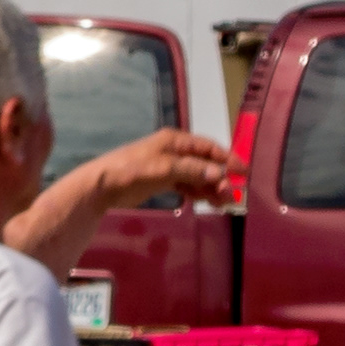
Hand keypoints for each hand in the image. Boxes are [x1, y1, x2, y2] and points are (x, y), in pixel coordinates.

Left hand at [84, 128, 232, 214]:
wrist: (101, 186)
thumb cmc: (131, 171)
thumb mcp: (162, 169)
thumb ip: (191, 170)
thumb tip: (219, 174)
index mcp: (174, 141)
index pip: (208, 148)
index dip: (227, 159)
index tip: (243, 173)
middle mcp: (174, 151)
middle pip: (205, 163)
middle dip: (219, 178)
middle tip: (230, 196)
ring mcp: (169, 166)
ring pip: (198, 176)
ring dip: (211, 188)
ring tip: (222, 204)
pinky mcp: (163, 180)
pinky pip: (187, 185)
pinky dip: (197, 192)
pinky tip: (206, 202)